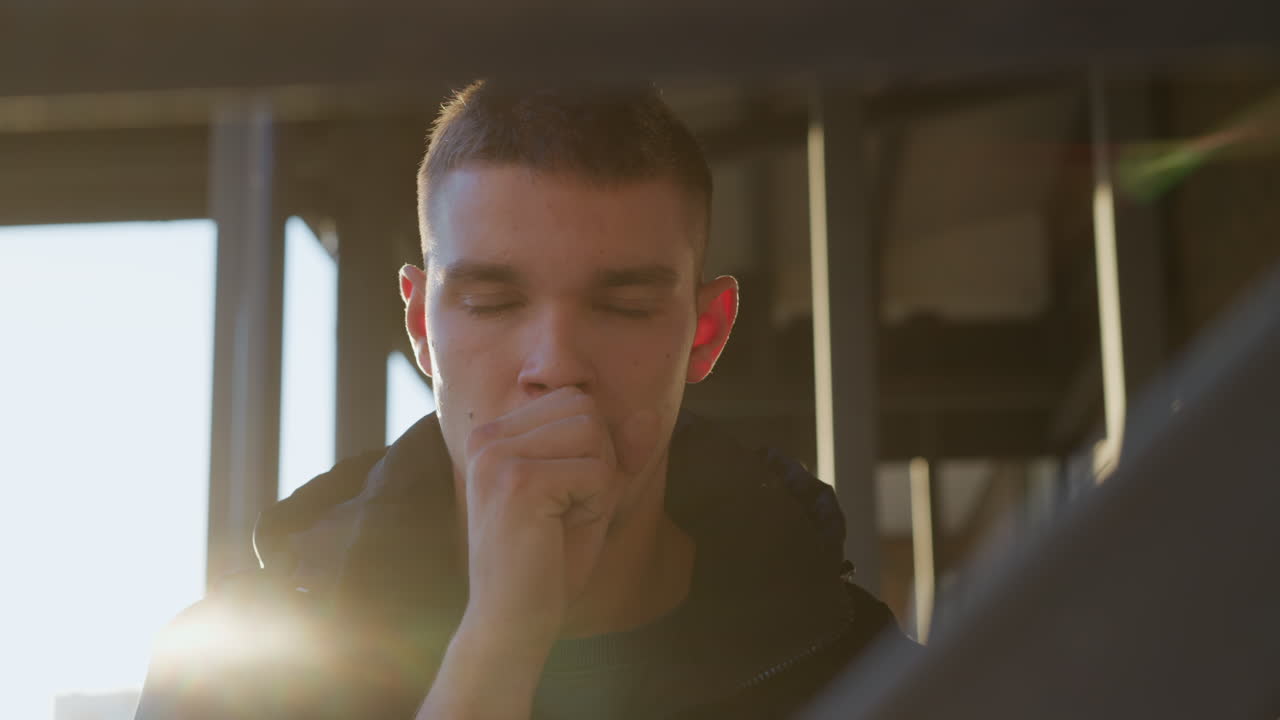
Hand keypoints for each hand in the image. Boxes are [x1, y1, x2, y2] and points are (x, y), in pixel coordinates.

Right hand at [460, 387, 655, 650]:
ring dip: (598, 482)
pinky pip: (598, 471)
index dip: (593, 449)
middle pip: (585, 409)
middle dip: (598, 460)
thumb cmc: (550, 561)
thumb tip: (651, 415)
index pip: (575, 400)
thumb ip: (618, 453)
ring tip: (564, 518)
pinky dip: (597, 504)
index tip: (564, 495)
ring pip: (594, 433)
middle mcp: (488, 436)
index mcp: (494, 433)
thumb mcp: (592, 495)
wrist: (513, 621)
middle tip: (568, 508)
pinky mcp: (519, 481)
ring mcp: (499, 456)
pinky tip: (563, 530)